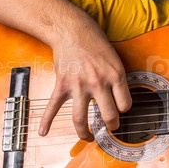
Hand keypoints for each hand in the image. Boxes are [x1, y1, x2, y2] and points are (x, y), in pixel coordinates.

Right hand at [38, 26, 131, 140]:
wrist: (71, 30)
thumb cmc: (95, 42)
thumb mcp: (114, 59)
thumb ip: (116, 78)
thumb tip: (119, 98)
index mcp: (115, 75)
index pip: (125, 104)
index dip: (124, 110)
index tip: (121, 110)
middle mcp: (98, 82)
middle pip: (109, 116)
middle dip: (112, 126)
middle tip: (111, 128)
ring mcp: (79, 85)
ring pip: (81, 119)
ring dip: (85, 133)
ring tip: (88, 138)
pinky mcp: (62, 85)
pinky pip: (53, 106)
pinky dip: (46, 120)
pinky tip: (43, 132)